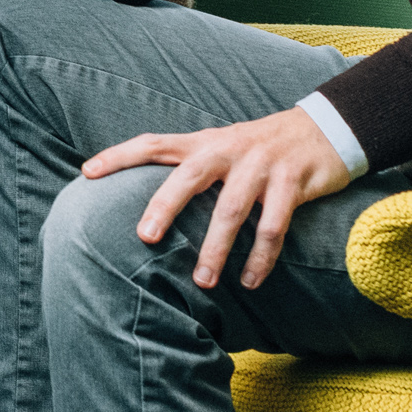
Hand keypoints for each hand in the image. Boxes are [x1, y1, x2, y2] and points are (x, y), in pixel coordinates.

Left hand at [81, 107, 354, 289]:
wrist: (325, 129)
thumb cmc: (261, 148)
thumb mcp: (222, 147)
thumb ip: (190, 167)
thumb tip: (150, 202)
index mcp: (204, 142)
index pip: (153, 143)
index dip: (118, 155)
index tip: (86, 173)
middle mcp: (228, 149)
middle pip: (188, 176)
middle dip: (164, 206)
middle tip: (144, 237)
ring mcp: (261, 165)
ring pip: (231, 209)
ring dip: (216, 248)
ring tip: (203, 282)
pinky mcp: (293, 182)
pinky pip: (274, 226)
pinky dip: (261, 257)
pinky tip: (251, 281)